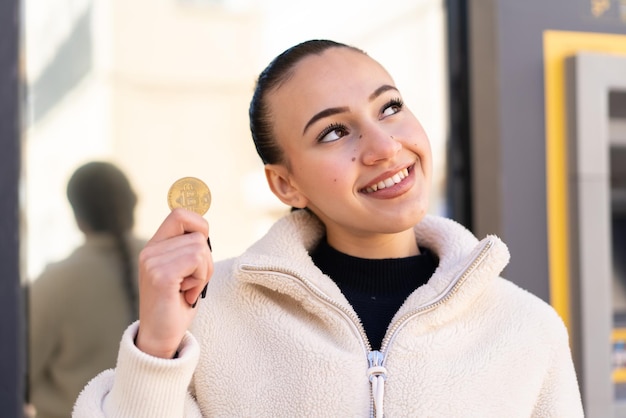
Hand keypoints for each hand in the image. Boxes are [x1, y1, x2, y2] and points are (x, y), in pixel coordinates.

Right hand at [135, 208, 212, 357]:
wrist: (161, 337)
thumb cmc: (176, 304)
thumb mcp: (184, 271)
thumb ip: (189, 249)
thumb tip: (204, 229)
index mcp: (154, 246)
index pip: (180, 213)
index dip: (199, 225)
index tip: (202, 251)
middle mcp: (150, 251)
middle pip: (198, 233)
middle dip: (206, 259)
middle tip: (194, 280)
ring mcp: (152, 262)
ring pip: (200, 248)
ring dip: (204, 273)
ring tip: (188, 289)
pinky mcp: (161, 275)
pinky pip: (197, 260)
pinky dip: (200, 279)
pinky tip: (187, 294)